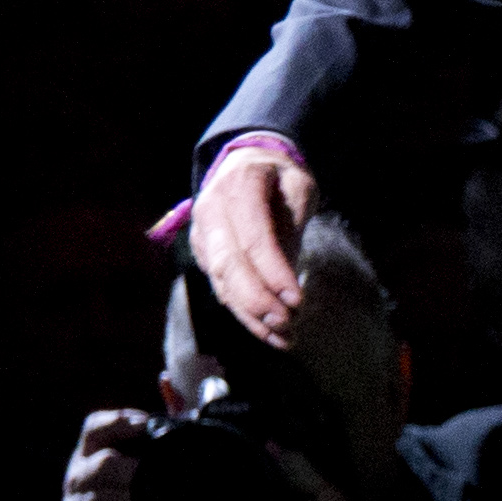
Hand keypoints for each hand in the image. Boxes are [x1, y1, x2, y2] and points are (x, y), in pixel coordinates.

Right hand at [60, 408, 166, 500]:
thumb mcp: (138, 483)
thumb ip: (154, 459)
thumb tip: (198, 428)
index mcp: (91, 457)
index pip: (95, 428)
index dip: (120, 421)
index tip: (150, 424)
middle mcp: (78, 478)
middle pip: (104, 464)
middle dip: (140, 470)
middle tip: (174, 480)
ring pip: (108, 500)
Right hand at [190, 138, 316, 345]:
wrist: (243, 161)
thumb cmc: (279, 175)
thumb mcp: (298, 186)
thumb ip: (293, 226)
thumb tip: (289, 279)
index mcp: (239, 186)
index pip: (253, 238)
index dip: (274, 272)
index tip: (298, 301)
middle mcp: (211, 210)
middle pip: (228, 265)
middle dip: (258, 301)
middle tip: (288, 326)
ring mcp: (202, 232)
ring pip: (221, 282)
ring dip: (252, 316)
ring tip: (285, 340)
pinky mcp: (203, 252)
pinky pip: (221, 287)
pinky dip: (245, 313)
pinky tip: (270, 333)